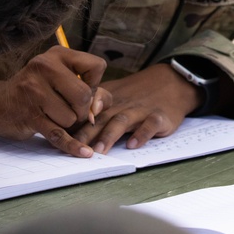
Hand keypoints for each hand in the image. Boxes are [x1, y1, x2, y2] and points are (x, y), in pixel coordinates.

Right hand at [0, 45, 110, 156]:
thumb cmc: (38, 90)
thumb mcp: (63, 79)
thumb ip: (92, 91)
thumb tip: (98, 109)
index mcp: (58, 54)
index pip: (97, 66)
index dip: (95, 83)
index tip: (82, 89)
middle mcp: (45, 67)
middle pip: (84, 96)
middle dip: (83, 110)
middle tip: (69, 110)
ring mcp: (34, 92)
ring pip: (72, 118)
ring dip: (68, 124)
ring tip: (53, 116)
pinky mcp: (29, 116)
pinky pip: (59, 135)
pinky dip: (73, 146)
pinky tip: (84, 152)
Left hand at [73, 64, 200, 153]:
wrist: (170, 82)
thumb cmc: (136, 95)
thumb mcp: (114, 97)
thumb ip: (93, 112)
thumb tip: (67, 129)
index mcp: (108, 101)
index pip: (88, 111)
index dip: (75, 124)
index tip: (63, 137)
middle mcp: (122, 105)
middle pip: (101, 119)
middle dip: (87, 134)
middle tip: (75, 149)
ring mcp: (141, 110)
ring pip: (122, 121)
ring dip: (110, 135)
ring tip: (99, 151)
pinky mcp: (160, 116)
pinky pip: (150, 124)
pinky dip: (142, 134)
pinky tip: (133, 145)